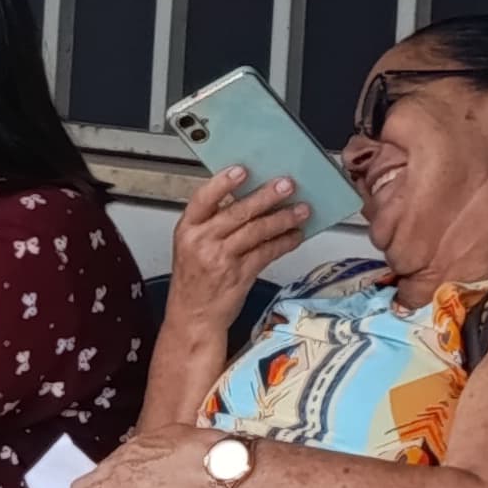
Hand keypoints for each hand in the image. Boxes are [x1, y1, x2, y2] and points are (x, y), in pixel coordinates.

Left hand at [70, 422, 228, 487]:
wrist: (211, 465)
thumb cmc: (203, 449)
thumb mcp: (177, 435)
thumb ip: (163, 446)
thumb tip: (166, 451)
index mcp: (134, 448)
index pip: (110, 464)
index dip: (103, 475)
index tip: (99, 481)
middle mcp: (121, 465)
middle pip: (93, 481)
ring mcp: (120, 484)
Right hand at [165, 167, 310, 326]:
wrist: (192, 317)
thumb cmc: (193, 281)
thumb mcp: (191, 247)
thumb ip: (213, 225)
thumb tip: (247, 200)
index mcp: (187, 230)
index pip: (203, 199)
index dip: (223, 183)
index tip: (242, 170)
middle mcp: (201, 242)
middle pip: (237, 212)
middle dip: (266, 196)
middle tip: (287, 184)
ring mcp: (220, 258)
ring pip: (256, 231)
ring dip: (283, 218)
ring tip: (301, 209)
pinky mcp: (239, 274)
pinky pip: (267, 252)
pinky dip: (284, 242)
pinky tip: (295, 235)